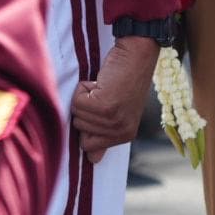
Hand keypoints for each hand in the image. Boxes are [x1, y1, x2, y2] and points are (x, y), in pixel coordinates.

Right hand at [70, 36, 159, 162]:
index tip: (101, 107)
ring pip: (77, 114)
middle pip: (80, 129)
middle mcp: (121, 131)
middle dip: (87, 108)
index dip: (88, 124)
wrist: (137, 54)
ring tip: (103, 87)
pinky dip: (83, 88)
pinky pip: (76, 102)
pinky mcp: (105, 105)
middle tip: (105, 93)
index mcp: (125, 135)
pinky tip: (99, 81)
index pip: (90, 147)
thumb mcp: (118, 110)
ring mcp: (113, 120)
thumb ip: (104, 134)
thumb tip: (93, 160)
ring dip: (85, 97)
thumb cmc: (126, 78)